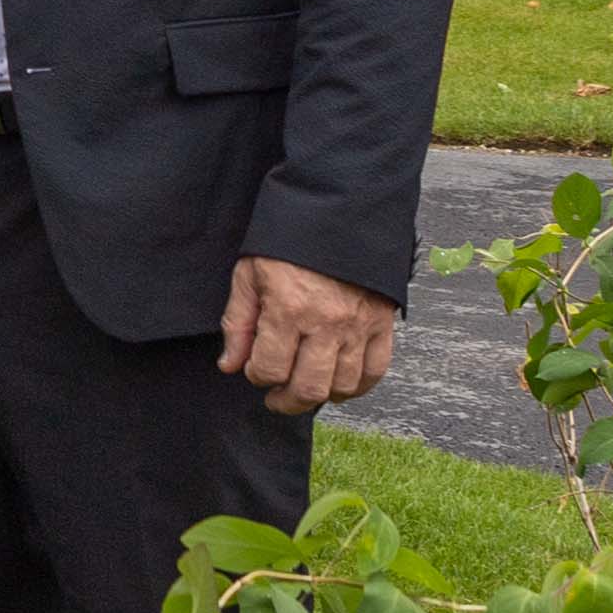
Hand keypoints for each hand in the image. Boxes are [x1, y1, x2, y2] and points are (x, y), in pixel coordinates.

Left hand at [222, 255, 400, 413]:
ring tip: (305, 388)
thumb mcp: (249, 274)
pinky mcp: (383, 323)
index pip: (270, 369)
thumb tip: (230, 365)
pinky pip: (375, 371)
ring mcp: (359, 326)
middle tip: (276, 397)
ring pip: (343, 386)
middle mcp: (327, 323)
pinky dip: (358, 387)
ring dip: (321, 395)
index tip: (255, 369)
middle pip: (308, 388)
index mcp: (288, 309)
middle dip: (286, 401)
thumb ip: (237, 322)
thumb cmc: (289, 241)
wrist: (338, 211)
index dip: (257, 376)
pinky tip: (339, 385)